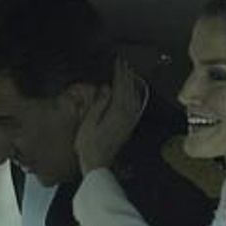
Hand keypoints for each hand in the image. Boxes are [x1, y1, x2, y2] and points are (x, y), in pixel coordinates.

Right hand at [76, 58, 147, 173]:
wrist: (97, 164)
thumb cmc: (88, 144)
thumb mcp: (89, 122)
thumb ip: (99, 103)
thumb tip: (106, 87)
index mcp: (116, 112)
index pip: (120, 87)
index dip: (119, 73)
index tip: (118, 61)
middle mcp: (126, 115)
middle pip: (129, 90)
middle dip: (127, 75)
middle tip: (124, 63)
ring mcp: (129, 122)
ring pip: (134, 97)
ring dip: (132, 84)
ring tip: (129, 73)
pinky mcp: (129, 127)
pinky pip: (136, 107)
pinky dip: (136, 96)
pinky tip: (134, 93)